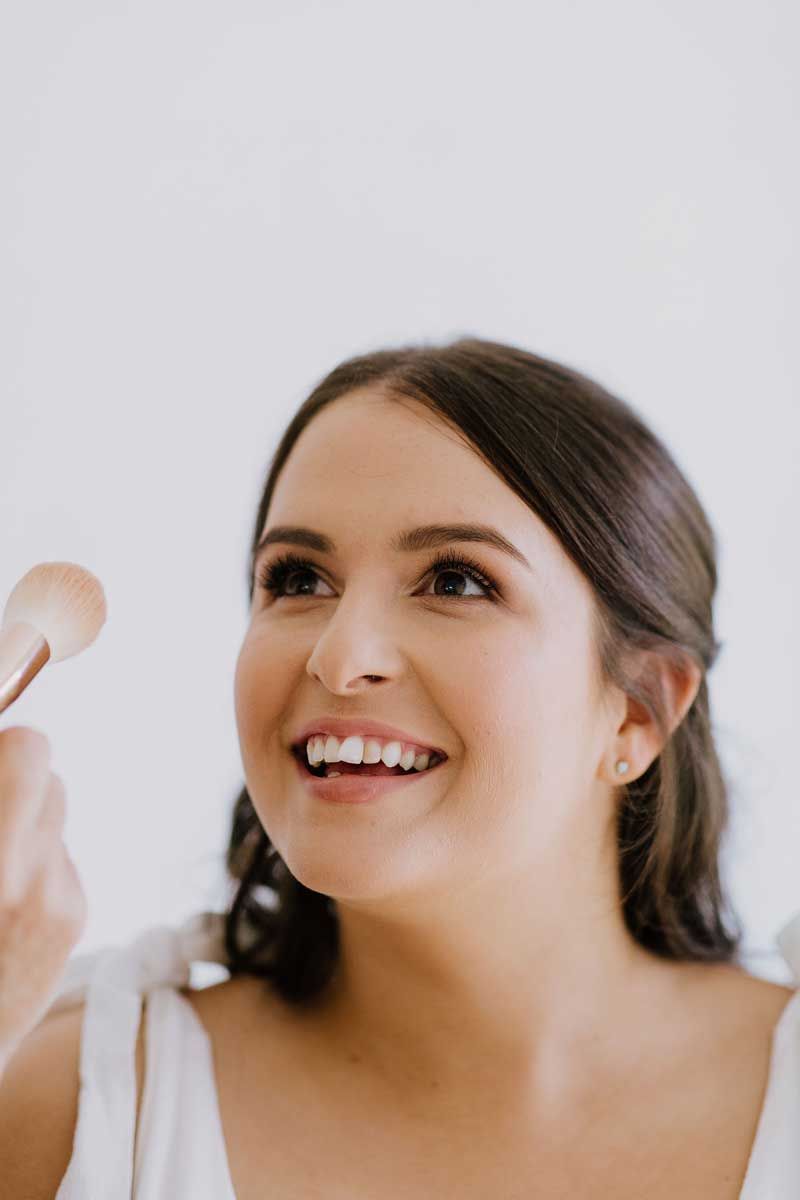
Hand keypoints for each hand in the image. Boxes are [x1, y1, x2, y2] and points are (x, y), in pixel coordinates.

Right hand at [0, 727, 87, 1069]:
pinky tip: (5, 904)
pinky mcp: (73, 918)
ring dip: (25, 823)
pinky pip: (60, 858)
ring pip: (55, 814)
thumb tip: (7, 745)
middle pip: (45, 776)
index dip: (7, 749)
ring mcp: (52, 896)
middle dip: (13, 784)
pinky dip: (36, 865)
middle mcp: (21, 871)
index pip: (28, 752)